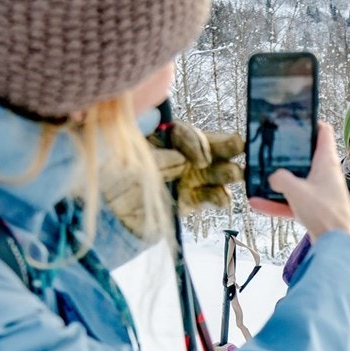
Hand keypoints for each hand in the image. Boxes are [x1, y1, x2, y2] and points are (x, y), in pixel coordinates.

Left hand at [104, 120, 242, 237]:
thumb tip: (183, 161)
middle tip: (240, 147)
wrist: (110, 216)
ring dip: (226, 171)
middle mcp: (177, 155)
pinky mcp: (190, 200)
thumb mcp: (131, 165)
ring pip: (213, 170)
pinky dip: (218, 198)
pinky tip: (223, 200)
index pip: (183, 134)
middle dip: (224, 146)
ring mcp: (186, 177)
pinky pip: (209, 196)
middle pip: (205, 147)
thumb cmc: (114, 183)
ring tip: (237, 174)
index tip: (201, 160)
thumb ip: (157, 160)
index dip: (195, 142)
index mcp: (160, 139)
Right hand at [252, 122, 349, 240]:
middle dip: (288, 154)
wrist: (338, 243)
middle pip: (306, 157)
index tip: (295, 122)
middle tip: (271, 150)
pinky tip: (257, 204)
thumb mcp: (295, 190)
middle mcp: (326, 175)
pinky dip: (277, 203)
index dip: (311, 123)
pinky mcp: (316, 209)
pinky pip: (293, 202)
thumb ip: (280, 179)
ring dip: (278, 182)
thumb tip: (273, 177)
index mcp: (326, 162)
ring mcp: (321, 192)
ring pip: (297, 182)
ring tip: (258, 180)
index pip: (323, 132)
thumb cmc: (325, 213)